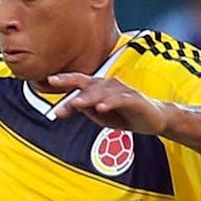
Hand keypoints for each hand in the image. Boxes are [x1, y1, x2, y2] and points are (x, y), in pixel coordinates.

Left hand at [48, 73, 173, 134]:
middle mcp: (108, 85)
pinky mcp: (134, 98)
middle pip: (86, 81)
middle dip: (69, 81)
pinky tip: (101, 107)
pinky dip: (110, 102)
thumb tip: (68, 105)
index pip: (78, 82)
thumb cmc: (124, 114)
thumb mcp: (100, 116)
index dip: (63, 80)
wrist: (153, 119)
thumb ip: (86, 109)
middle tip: (54, 81)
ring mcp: (121, 90)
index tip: (47, 81)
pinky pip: (120, 99)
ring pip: (101, 91)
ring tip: (75, 103)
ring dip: (87, 96)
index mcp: (98, 87)